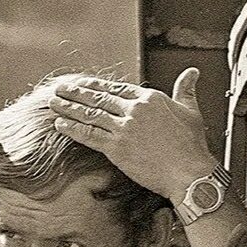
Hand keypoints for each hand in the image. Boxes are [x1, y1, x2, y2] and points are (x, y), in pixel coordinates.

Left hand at [49, 68, 215, 199]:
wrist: (189, 173)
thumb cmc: (192, 146)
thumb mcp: (191, 111)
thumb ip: (186, 90)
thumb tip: (193, 73)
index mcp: (150, 99)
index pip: (117, 89)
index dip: (96, 86)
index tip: (83, 84)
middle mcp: (135, 110)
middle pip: (99, 98)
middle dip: (76, 93)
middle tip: (60, 88)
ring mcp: (124, 129)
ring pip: (90, 114)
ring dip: (69, 108)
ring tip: (54, 103)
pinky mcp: (117, 148)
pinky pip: (89, 135)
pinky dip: (73, 129)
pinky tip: (60, 124)